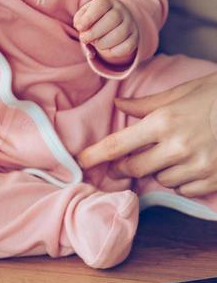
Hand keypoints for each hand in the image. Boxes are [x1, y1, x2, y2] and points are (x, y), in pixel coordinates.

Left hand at [73, 0, 137, 63]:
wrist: (116, 20)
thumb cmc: (95, 18)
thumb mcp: (84, 15)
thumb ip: (79, 21)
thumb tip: (81, 30)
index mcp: (107, 1)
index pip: (101, 5)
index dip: (88, 18)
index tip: (79, 28)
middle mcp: (121, 10)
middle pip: (112, 19)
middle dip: (94, 33)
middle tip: (84, 38)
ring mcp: (130, 24)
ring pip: (120, 34)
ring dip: (103, 43)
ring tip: (96, 42)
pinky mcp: (134, 38)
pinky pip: (127, 47)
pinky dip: (114, 51)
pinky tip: (107, 48)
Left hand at [77, 72, 216, 195]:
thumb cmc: (213, 95)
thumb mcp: (178, 93)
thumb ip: (146, 104)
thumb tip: (119, 105)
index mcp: (162, 122)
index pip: (118, 145)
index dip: (95, 155)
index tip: (80, 163)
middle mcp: (175, 147)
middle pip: (134, 168)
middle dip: (127, 165)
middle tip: (128, 159)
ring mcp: (195, 166)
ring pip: (159, 179)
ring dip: (157, 170)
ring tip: (171, 152)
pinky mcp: (211, 180)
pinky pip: (183, 188)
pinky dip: (180, 180)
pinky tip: (188, 164)